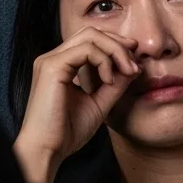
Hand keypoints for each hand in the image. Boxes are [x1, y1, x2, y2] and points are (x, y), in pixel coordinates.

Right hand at [13, 26, 140, 182]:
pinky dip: (104, 61)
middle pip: (91, 32)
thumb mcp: (99, 104)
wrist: (47, 150)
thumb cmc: (66, 132)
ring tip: (127, 71)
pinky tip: (109, 80)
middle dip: (118, 44)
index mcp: (60, 65)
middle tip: (134, 64)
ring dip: (115, 51)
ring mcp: (50, 60)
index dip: (114, 45)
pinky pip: (86, 50)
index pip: (89, 40)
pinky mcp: (52, 66)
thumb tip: (133, 67)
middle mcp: (52, 58)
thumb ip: (114, 85)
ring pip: (90, 36)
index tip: (133, 62)